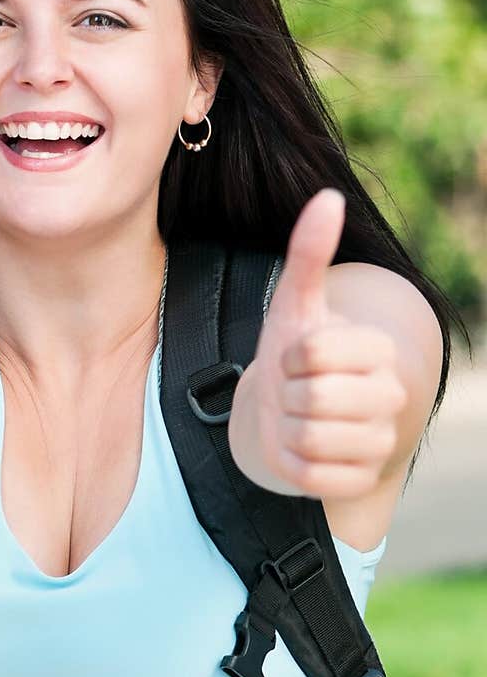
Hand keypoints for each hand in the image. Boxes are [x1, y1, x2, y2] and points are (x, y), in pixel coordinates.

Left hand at [237, 189, 406, 498]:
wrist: (291, 410)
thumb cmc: (293, 352)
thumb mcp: (294, 304)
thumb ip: (309, 253)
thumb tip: (328, 197)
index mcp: (379, 350)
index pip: (317, 353)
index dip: (291, 356)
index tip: (296, 357)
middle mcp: (390, 396)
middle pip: (315, 399)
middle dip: (287, 394)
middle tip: (293, 390)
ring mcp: (379, 442)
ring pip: (311, 439)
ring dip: (287, 429)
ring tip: (296, 417)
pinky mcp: (360, 480)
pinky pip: (313, 477)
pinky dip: (293, 465)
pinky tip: (300, 449)